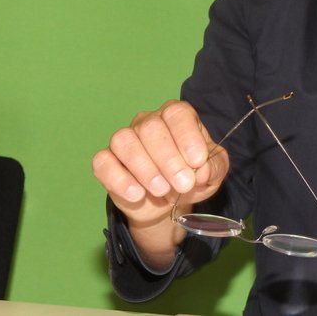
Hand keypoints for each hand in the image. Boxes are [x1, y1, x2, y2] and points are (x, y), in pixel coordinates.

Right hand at [91, 100, 227, 266]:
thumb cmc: (191, 177)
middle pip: (151, 128)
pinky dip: (119, 179)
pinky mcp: (106, 161)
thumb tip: (202, 170)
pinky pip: (103, 162)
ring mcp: (124, 140)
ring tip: (162, 190)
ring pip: (124, 141)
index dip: (187, 136)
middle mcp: (147, 122)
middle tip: (183, 184)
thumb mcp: (212, 173)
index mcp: (176, 116)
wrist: (168, 203)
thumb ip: (213, 167)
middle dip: (169, 159)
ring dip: (145, 168)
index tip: (197, 162)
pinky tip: (137, 194)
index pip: (177, 114)